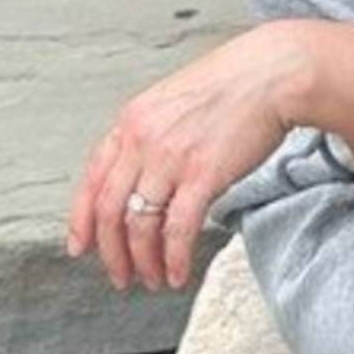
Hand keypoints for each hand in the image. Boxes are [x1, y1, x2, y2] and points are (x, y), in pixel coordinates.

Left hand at [65, 25, 312, 294]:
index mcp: (131, 121)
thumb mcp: (173, 103)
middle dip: (111, 253)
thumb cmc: (232, 86)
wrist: (273, 73)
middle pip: (109, 210)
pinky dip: (174, 259)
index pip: (92, 180)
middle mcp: (142, 140)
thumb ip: (151, 137)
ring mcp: (170, 158)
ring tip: (152, 280)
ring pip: (139, 226)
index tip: (80, 247)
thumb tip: (143, 178)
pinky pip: (177, 229)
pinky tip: (178, 274)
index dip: (81, 221)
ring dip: (143, 262)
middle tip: (120, 277)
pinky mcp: (203, 174)